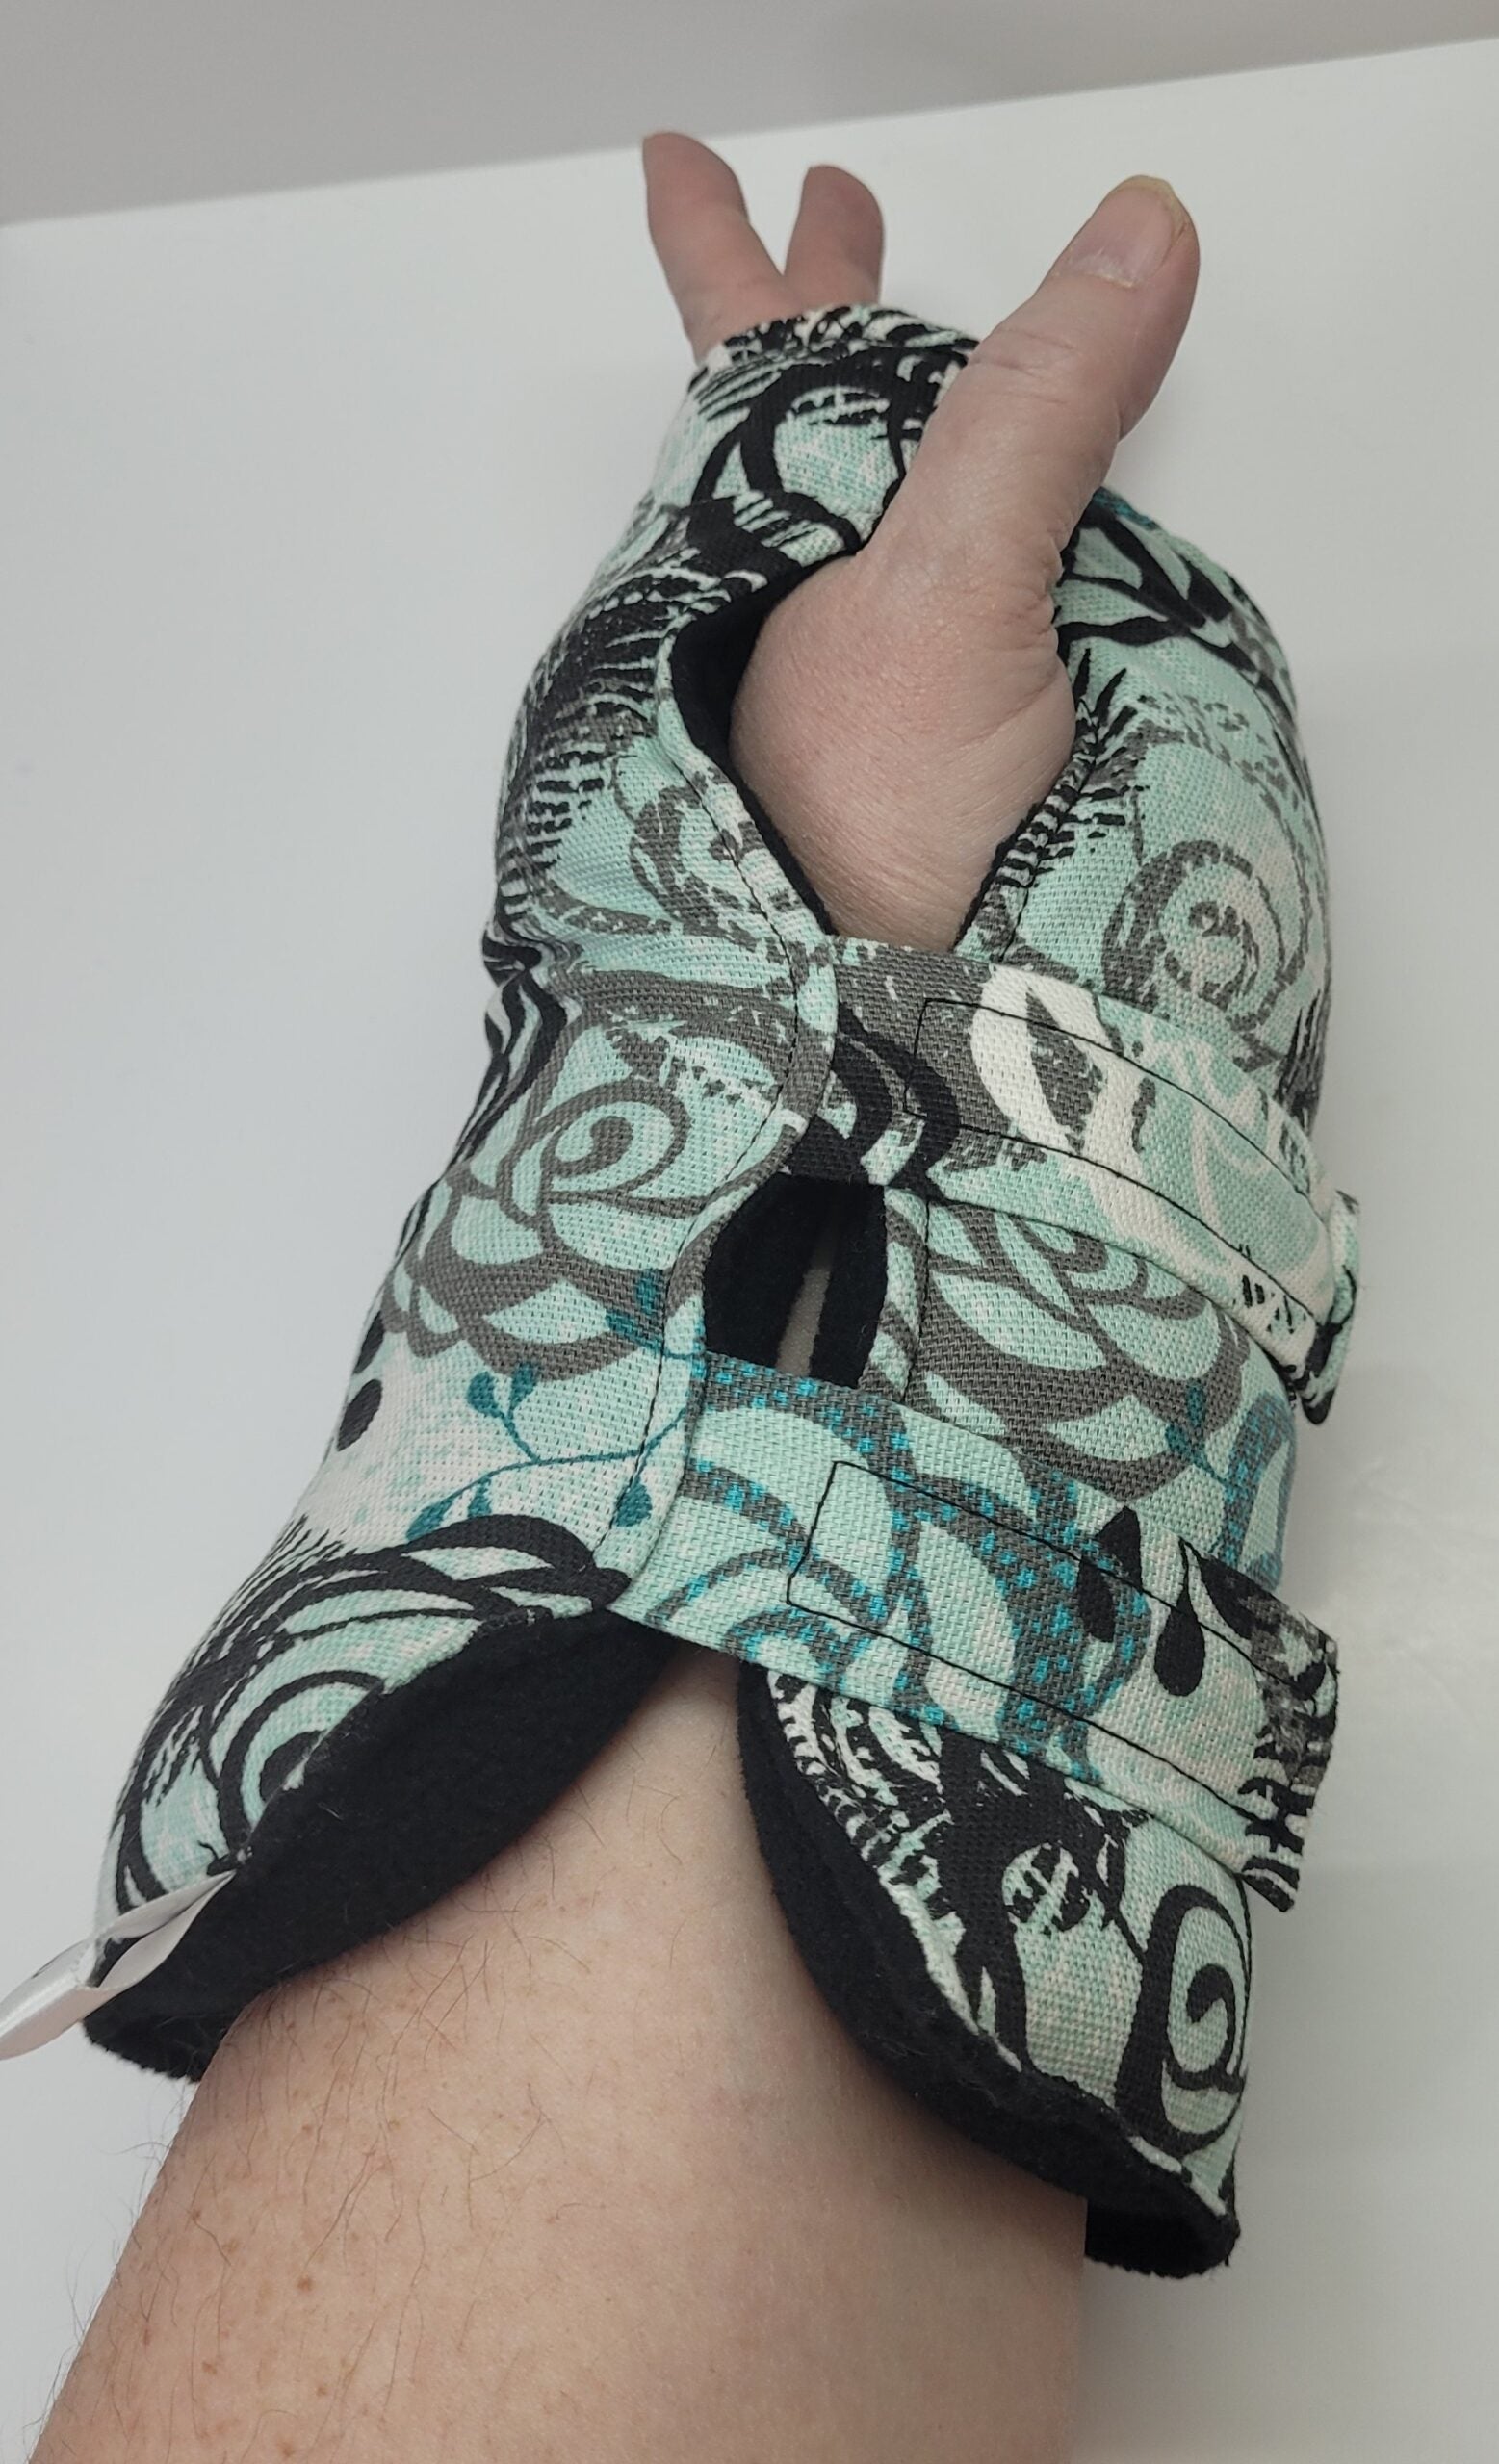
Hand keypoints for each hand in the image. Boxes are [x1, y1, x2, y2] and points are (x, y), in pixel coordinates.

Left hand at [643, 131, 1199, 949]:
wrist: (855, 1025)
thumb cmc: (848, 827)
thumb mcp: (950, 591)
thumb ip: (1031, 416)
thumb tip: (1128, 239)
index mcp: (766, 522)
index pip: (746, 337)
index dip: (721, 236)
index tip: (680, 158)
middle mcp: (784, 589)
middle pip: (789, 407)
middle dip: (810, 301)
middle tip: (823, 213)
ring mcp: (829, 674)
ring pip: (850, 511)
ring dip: (879, 427)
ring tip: (896, 360)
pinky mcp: (893, 756)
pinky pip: (914, 613)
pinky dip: (941, 553)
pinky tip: (961, 554)